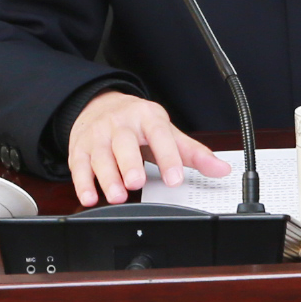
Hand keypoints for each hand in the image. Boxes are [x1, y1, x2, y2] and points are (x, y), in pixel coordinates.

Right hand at [64, 90, 225, 204]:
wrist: (99, 105)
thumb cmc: (137, 123)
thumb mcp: (166, 132)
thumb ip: (192, 153)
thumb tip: (221, 169)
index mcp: (146, 117)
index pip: (159, 135)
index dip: (167, 157)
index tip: (175, 179)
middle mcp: (120, 124)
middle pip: (124, 143)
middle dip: (129, 164)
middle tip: (137, 183)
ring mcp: (98, 136)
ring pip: (100, 156)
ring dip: (107, 177)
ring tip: (117, 195)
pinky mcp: (80, 148)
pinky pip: (79, 166)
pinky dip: (83, 183)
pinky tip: (89, 197)